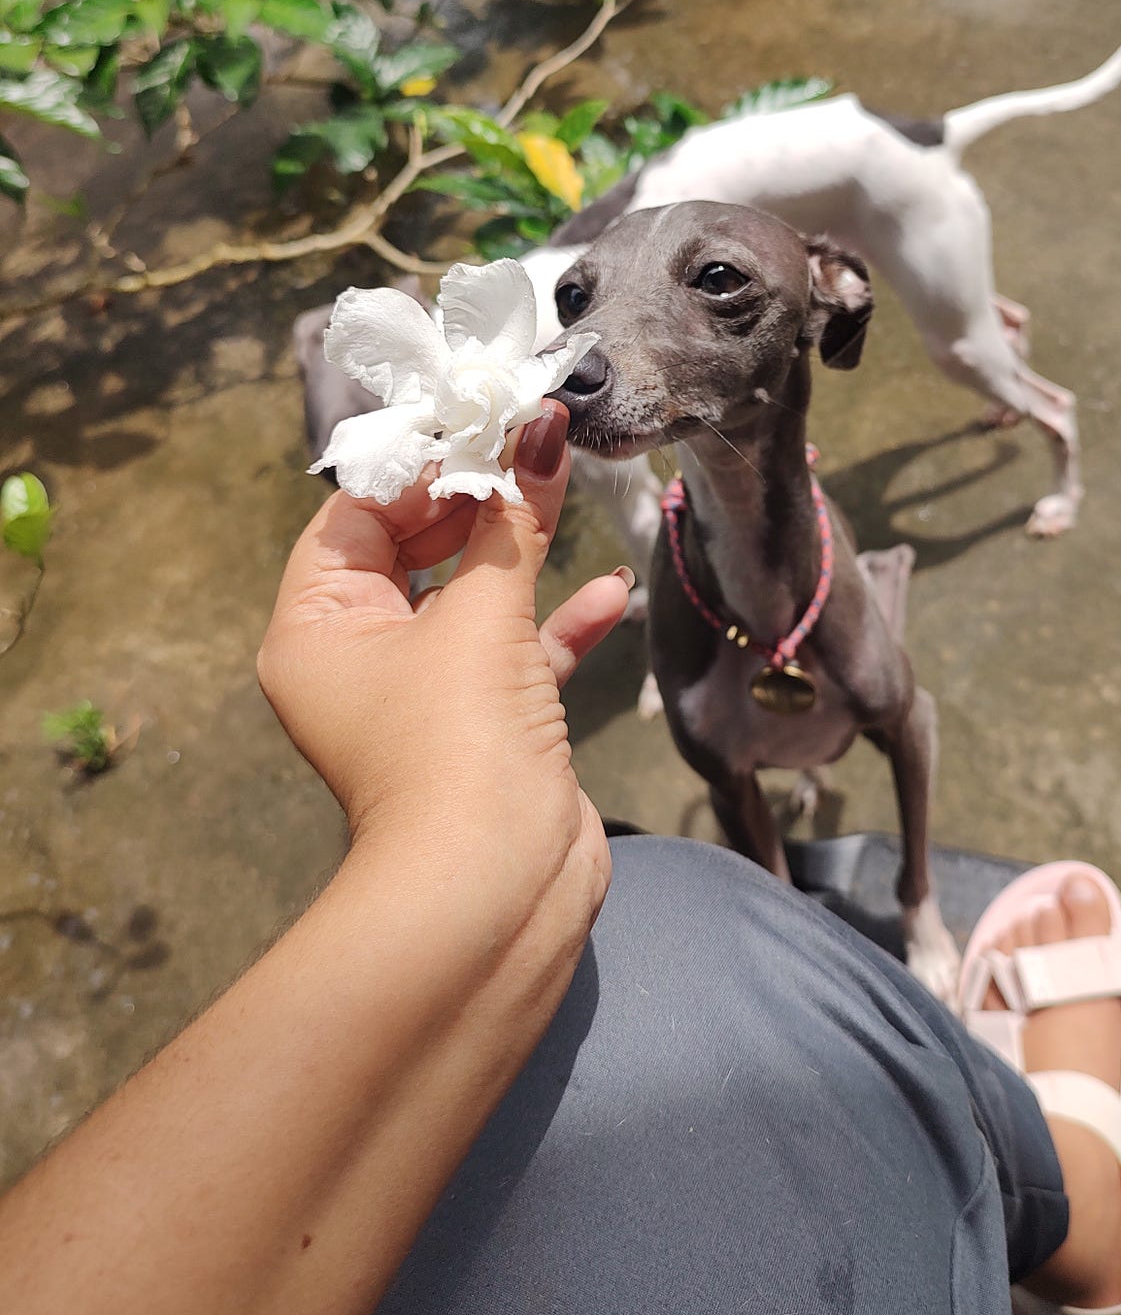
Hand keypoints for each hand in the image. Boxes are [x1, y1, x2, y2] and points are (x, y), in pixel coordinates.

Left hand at [258, 400, 627, 945]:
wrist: (494, 892)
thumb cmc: (458, 743)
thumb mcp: (482, 614)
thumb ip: (514, 518)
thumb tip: (540, 427)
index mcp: (317, 626)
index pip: (356, 515)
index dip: (422, 467)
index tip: (485, 422)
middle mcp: (359, 658)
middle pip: (415, 550)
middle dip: (478, 500)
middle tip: (534, 442)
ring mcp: (425, 697)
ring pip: (472, 600)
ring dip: (523, 555)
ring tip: (571, 490)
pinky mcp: (487, 729)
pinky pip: (518, 654)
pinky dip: (556, 622)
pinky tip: (609, 591)